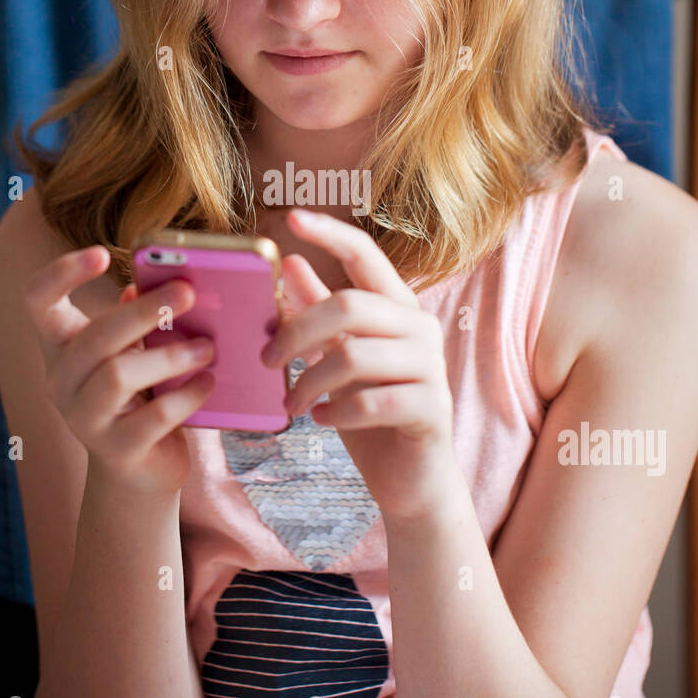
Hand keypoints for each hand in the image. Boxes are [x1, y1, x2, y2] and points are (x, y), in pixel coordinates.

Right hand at [23, 245, 215, 495]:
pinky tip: (209, 382)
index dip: (61, 273)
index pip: (37, 301)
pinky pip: (153, 416)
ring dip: (170, 355)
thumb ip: (140, 316)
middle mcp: (61, 381)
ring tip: (208, 347)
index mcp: (60, 347)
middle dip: (143, 311)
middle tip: (188, 292)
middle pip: (94, 337)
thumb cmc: (140, 396)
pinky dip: (186, 395)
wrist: (140, 471)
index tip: (102, 253)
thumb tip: (170, 277)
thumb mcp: (134, 350)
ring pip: (119, 375)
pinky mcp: (117, 450)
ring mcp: (84, 419)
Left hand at [260, 210, 457, 522]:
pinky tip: (324, 421)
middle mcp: (420, 329)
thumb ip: (319, 311)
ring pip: (354, 355)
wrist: (413, 481)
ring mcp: (431, 368)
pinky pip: (371, 402)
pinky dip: (336, 412)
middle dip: (296, 331)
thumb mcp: (337, 358)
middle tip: (266, 360)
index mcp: (398, 308)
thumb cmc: (372, 415)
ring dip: (308, 382)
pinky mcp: (431, 408)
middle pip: (349, 305)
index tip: (292, 216)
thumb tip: (288, 263)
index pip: (366, 254)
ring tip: (291, 404)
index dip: (330, 233)